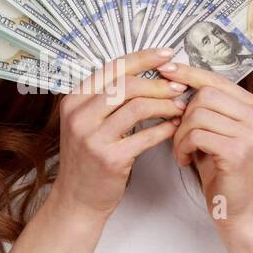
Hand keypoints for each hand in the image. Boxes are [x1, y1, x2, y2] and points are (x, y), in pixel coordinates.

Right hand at [46, 48, 186, 219]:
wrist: (77, 199)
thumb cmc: (88, 158)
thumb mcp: (87, 123)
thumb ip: (107, 99)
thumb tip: (147, 73)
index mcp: (73, 100)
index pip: (113, 68)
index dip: (143, 58)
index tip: (167, 54)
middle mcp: (79, 116)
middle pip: (127, 85)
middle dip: (158, 84)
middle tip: (178, 88)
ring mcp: (92, 138)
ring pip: (138, 107)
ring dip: (165, 105)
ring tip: (179, 108)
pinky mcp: (110, 159)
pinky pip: (146, 136)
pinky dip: (164, 129)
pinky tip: (174, 127)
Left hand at [156, 61, 252, 231]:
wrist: (237, 210)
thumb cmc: (222, 172)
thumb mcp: (216, 133)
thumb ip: (207, 108)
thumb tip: (176, 79)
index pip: (218, 80)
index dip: (189, 74)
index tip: (166, 71)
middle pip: (205, 95)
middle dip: (183, 115)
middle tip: (179, 137)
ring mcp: (252, 134)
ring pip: (198, 115)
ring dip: (180, 134)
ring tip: (182, 151)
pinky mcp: (238, 152)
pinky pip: (196, 135)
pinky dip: (183, 147)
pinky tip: (184, 160)